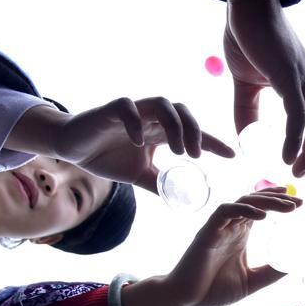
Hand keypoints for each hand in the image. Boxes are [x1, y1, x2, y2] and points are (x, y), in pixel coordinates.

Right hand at [10, 97, 235, 192]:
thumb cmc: (107, 157)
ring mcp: (133, 111)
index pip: (193, 133)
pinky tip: (140, 143)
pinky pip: (127, 108)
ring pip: (162, 105)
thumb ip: (160, 184)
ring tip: (177, 151)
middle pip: (183, 112)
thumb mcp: (139, 176)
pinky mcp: (110, 110)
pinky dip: (136, 122)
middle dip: (195, 132)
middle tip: (196, 156)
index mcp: (161, 132)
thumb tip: (180, 200)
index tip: (232, 156)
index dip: (213, 142)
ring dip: (175, 126)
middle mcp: (151, 118)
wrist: (72, 148)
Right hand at [122, 188, 300, 305]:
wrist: (185, 300)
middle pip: (256, 201)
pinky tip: (263, 215)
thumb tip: (295, 265)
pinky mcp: (207, 232)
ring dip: (266, 201)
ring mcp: (218, 228)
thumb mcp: (252, 281)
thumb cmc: (213, 291)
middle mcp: (230, 227)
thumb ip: (271, 272)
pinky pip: (225, 212)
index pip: (261, 209)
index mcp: (240, 235)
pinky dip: (244, 209)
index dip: (279, 202)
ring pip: (243, 202)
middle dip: (278, 198)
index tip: (300, 202)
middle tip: (300, 201)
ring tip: (288, 206)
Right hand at [225, 0, 304, 176]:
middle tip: (302, 176)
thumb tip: (244, 137)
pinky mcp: (288, 75)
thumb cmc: (248, 38)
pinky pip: (298, 114)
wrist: (246, 4)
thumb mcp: (246, 82)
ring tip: (296, 171)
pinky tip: (285, 156)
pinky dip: (295, 138)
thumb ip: (247, 110)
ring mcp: (303, 79)